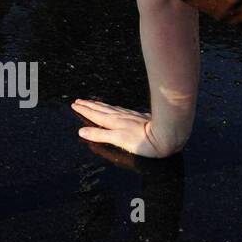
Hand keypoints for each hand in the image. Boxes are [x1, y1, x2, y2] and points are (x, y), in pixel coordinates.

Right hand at [71, 99, 185, 157]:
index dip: (83, 110)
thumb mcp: (118, 140)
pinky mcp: (138, 117)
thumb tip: (81, 131)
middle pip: (100, 109)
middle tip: (78, 100)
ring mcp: (129, 116)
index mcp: (113, 122)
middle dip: (88, 105)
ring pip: (109, 108)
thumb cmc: (143, 141)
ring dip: (99, 105)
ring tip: (91, 102)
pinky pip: (119, 109)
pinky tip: (114, 108)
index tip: (74, 105)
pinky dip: (112, 107)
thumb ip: (100, 135)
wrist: (167, 135)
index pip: (94, 115)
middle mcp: (119, 116)